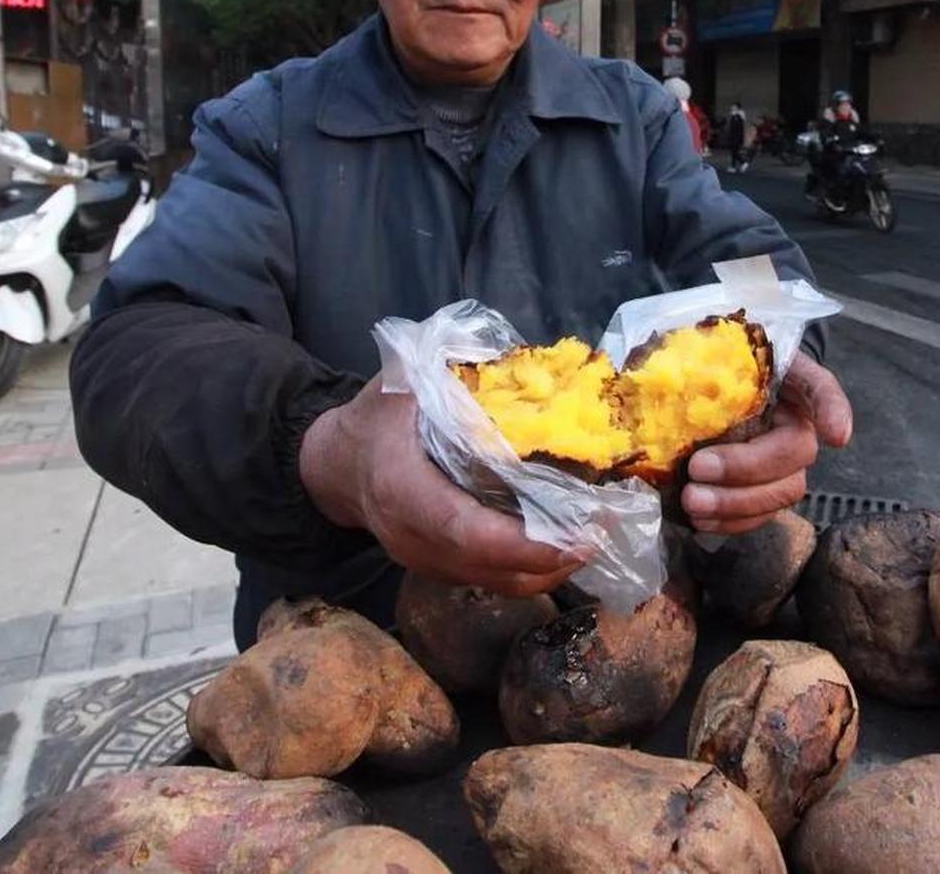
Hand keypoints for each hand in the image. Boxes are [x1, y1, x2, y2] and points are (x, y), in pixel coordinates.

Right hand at [299, 375, 584, 595]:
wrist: (335, 465)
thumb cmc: (376, 419)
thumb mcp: (402, 381)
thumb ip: (451, 367)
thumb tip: (514, 358)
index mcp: (403, 490)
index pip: (466, 530)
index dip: (525, 540)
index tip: (578, 533)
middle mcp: (413, 538)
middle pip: (492, 568)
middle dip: (554, 558)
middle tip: (604, 532)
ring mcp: (426, 561)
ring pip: (497, 582)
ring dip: (551, 568)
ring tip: (596, 538)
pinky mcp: (441, 569)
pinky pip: (493, 579)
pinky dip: (534, 567)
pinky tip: (567, 542)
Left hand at [681, 353, 852, 534]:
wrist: (703, 387)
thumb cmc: (706, 364)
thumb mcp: (701, 350)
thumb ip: (694, 359)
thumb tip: (661, 381)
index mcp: (786, 377)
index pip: (819, 386)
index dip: (832, 410)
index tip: (835, 435)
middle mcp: (796, 419)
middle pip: (796, 450)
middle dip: (749, 466)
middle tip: (698, 468)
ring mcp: (785, 460)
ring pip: (784, 490)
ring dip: (738, 503)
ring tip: (693, 502)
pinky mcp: (766, 489)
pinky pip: (763, 514)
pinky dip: (732, 522)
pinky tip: (701, 520)